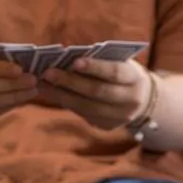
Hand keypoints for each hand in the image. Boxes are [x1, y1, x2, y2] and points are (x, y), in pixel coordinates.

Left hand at [37, 57, 151, 130]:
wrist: (140, 98)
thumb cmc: (122, 72)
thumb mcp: (119, 61)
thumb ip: (99, 59)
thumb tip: (65, 57)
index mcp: (134, 78)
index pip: (114, 72)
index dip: (95, 68)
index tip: (74, 61)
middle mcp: (130, 100)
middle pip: (97, 92)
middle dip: (70, 82)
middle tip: (47, 73)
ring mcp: (119, 117)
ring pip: (87, 107)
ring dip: (61, 95)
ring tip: (42, 84)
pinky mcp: (107, 126)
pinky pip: (83, 114)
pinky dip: (65, 103)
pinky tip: (50, 93)